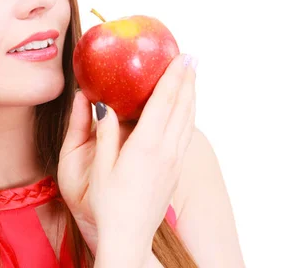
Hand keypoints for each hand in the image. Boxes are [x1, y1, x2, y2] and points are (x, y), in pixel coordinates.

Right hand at [59, 53, 196, 262]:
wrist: (129, 236)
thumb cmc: (109, 204)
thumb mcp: (101, 168)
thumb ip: (105, 134)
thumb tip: (104, 106)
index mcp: (146, 147)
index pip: (164, 103)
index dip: (173, 77)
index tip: (180, 57)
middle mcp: (166, 151)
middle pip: (183, 107)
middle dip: (188, 80)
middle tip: (191, 58)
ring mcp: (174, 161)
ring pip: (188, 120)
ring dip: (192, 96)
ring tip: (192, 77)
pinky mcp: (176, 170)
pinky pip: (186, 133)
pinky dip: (188, 114)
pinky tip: (185, 110)